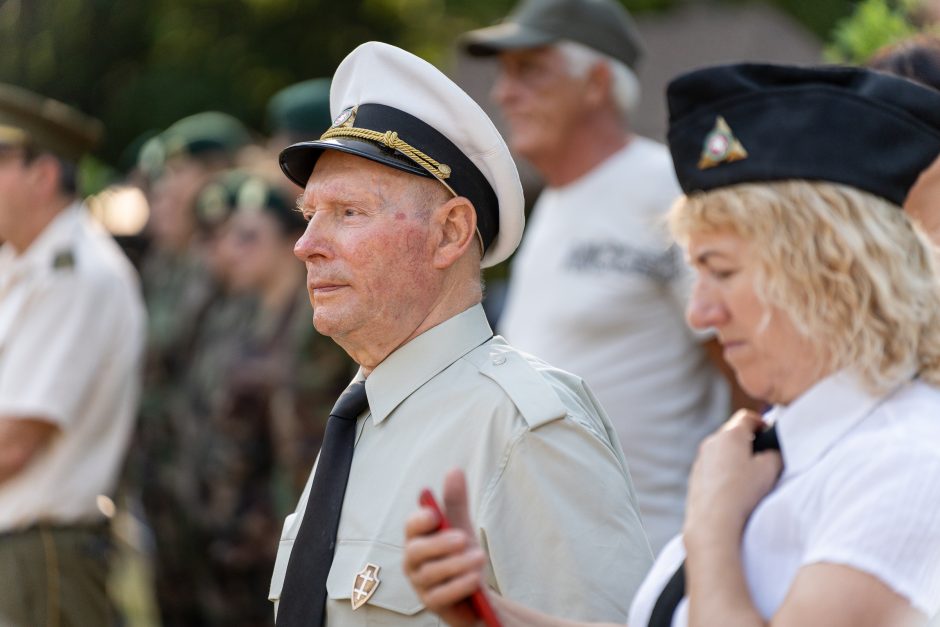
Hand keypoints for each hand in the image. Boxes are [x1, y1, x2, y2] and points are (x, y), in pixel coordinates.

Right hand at [403, 469, 487, 626]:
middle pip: (416, 551)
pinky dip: (458, 586)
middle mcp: (414, 560)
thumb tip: (453, 470)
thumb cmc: (462, 555)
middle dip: (440, 544)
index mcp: (419, 538)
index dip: (420, 520)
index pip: (411, 527)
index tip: (435, 515)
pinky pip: (440, 596)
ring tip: (479, 558)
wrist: (476, 592)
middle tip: (464, 537)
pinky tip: (475, 580)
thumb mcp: (461, 526)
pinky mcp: (432, 604)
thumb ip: (455, 502)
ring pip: (430, 574)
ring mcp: (420, 584)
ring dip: (455, 565)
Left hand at [684, 410, 782, 548]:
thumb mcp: (770, 469)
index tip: (768, 434)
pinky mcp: (695, 474)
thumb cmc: (743, 491)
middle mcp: (712, 441)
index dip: (760, 422)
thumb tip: (772, 452)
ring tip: (748, 475)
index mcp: (730, 434)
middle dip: (748, 440)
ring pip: (721, 449)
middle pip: (732, 432)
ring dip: (734, 456)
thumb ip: (775, 454)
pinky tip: (732, 487)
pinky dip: (723, 469)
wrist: (713, 519)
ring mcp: (701, 458)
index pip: (746, 416)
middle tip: (762, 457)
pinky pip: (712, 465)